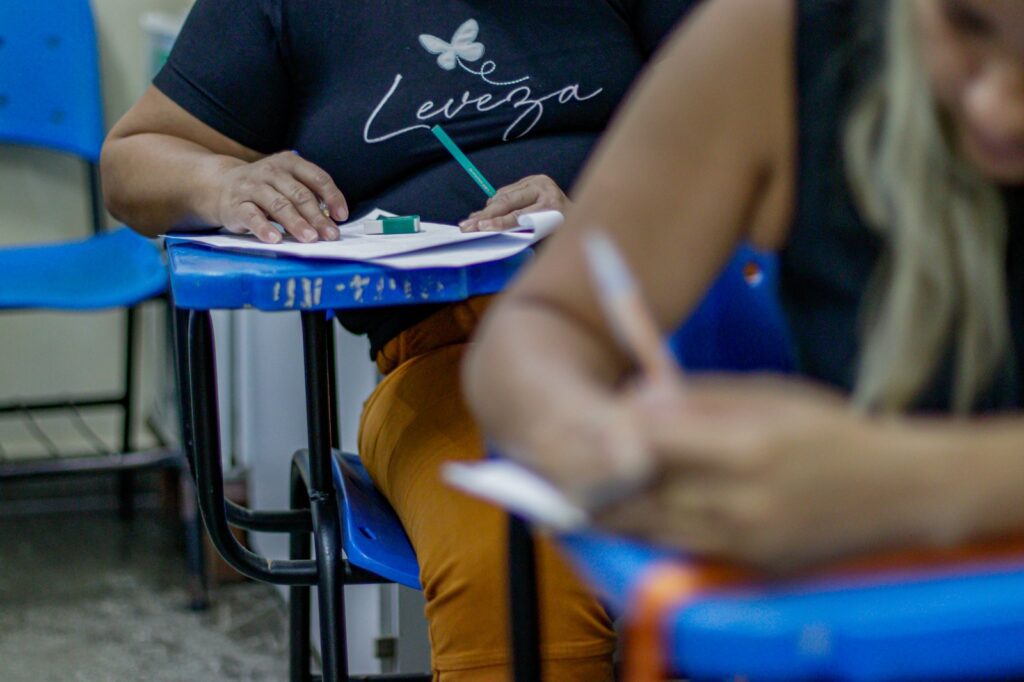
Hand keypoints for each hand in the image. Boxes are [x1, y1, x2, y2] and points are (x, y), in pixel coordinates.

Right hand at [213, 151, 347, 242]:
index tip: (341, 216)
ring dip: (296, 223)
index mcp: (289, 163)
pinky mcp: (236, 205)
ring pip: (278, 205)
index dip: (332, 196)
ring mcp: (252, 187)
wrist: (221, 185)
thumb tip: (332, 219)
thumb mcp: (287, 183)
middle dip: (317, 216)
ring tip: (310, 238)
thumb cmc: (264, 188)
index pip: (317, 177)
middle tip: (330, 234)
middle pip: (299, 194)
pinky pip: (252, 216)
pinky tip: (275, 239)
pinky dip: (264, 228)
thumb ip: (308, 195)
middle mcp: (271, 171)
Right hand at [459, 174, 569, 231]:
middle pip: (508, 201)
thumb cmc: (564, 231)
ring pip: (503, 195)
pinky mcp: (529, 180)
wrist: (579, 214)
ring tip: (470, 222)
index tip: (482, 229)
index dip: (499, 222)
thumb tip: (497, 234)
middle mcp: (544, 187)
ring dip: (486, 210)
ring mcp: (536, 181)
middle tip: (467, 226)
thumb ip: (526, 233)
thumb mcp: (549, 236)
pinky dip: (494, 204)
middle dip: (485, 215)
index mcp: (552, 203)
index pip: (520, 215)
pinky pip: (505, 192)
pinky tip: (483, 215)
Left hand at [598, 375, 957, 572]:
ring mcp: (743, 541)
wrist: (898, 492)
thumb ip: (695, 397)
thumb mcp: (766, 393)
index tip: (581, 420)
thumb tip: (631, 400)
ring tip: (567, 497)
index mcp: (746, 445)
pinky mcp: (746, 564)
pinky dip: (643, 532)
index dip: (607, 431)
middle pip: (638, 492)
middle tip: (550, 465)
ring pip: (648, 528)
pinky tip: (619, 518)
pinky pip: (677, 548)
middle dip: (591, 478)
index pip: (649, 440)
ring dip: (604, 513)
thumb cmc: (828, 430)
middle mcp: (740, 499)